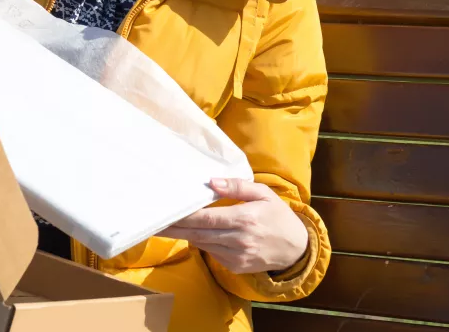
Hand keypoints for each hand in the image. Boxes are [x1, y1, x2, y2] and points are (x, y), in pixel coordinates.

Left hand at [156, 178, 308, 274]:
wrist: (296, 249)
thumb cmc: (277, 215)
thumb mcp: (263, 194)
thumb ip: (237, 187)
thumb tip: (211, 182)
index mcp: (244, 219)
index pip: (206, 218)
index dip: (184, 216)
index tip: (166, 211)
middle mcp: (238, 240)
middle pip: (197, 233)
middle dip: (174, 228)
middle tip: (153, 220)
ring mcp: (235, 256)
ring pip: (202, 244)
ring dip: (184, 234)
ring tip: (165, 224)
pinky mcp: (234, 267)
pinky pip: (211, 252)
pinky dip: (202, 242)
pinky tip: (194, 232)